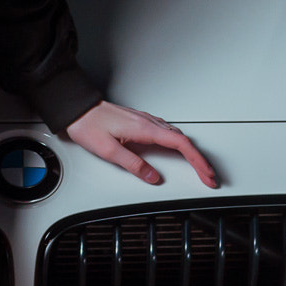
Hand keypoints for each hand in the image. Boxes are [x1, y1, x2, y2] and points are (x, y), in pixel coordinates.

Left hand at [64, 100, 217, 187]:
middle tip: (208, 176)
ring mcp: (145, 120)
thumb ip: (133, 165)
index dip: (197, 161)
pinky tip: (177, 148)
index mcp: (145, 128)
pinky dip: (179, 143)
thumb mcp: (109, 150)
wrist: (77, 109)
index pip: (180, 144)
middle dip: (199, 159)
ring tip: (198, 167)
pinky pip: (167, 131)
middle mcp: (148, 122)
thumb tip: (153, 177)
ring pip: (177, 135)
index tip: (206, 174)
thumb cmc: (89, 125)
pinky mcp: (140, 121)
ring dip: (191, 152)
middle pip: (183, 140)